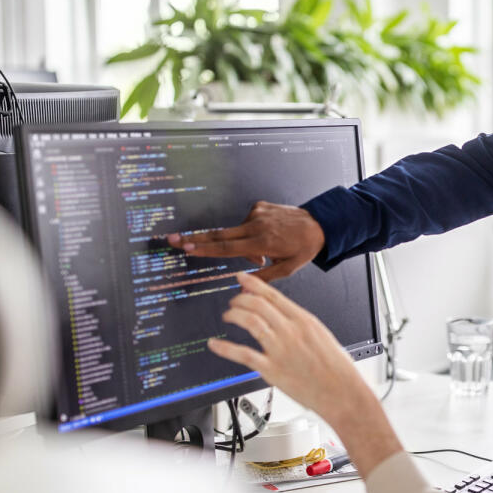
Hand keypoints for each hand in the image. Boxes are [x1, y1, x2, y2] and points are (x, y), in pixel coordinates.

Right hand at [167, 201, 324, 280]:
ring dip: (242, 243)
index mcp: (262, 242)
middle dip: (195, 238)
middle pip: (219, 234)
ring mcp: (257, 213)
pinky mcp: (259, 206)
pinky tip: (270, 235)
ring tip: (269, 250)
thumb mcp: (287, 269)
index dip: (204, 248)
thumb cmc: (303, 248)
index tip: (186, 247)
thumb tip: (240, 287)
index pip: (226, 247)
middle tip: (172, 238)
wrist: (320, 223)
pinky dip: (252, 232)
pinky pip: (248, 223)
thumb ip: (263, 277)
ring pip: (236, 232)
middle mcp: (256, 225)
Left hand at [209, 272, 369, 420]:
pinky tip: (215, 344)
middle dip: (241, 299)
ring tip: (228, 316)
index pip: (273, 295)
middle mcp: (290, 331)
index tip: (242, 278)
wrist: (342, 392)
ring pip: (249, 321)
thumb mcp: (321, 335)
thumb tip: (283, 316)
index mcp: (304, 320)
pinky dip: (225, 348)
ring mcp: (280, 349)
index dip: (253, 284)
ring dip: (234, 315)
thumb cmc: (336, 368)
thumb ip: (300, 325)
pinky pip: (243, 354)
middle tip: (234, 301)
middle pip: (258, 304)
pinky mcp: (271, 369)